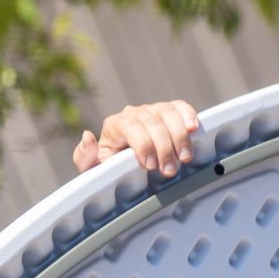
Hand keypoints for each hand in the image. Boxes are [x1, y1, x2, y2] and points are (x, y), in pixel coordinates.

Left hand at [74, 99, 200, 175]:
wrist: (125, 164)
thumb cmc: (110, 167)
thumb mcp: (94, 168)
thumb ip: (85, 157)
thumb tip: (87, 136)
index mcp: (114, 125)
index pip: (129, 126)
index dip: (142, 143)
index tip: (150, 165)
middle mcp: (133, 113)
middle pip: (152, 121)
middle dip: (163, 147)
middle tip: (169, 170)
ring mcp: (152, 110)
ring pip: (168, 113)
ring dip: (179, 136)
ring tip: (184, 158)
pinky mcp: (169, 112)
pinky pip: (179, 107)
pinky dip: (188, 115)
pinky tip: (194, 129)